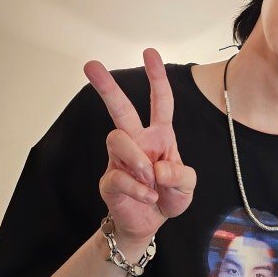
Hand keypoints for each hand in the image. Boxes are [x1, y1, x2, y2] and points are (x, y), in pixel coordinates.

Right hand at [83, 48, 195, 243]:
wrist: (149, 224)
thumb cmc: (168, 197)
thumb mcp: (187, 186)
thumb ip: (182, 175)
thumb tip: (158, 167)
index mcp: (159, 136)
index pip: (159, 101)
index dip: (157, 77)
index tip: (150, 52)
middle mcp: (137, 141)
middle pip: (120, 108)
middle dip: (106, 86)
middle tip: (91, 64)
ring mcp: (120, 159)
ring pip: (117, 138)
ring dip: (137, 160)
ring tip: (150, 180)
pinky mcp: (109, 180)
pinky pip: (118, 175)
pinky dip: (137, 188)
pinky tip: (147, 196)